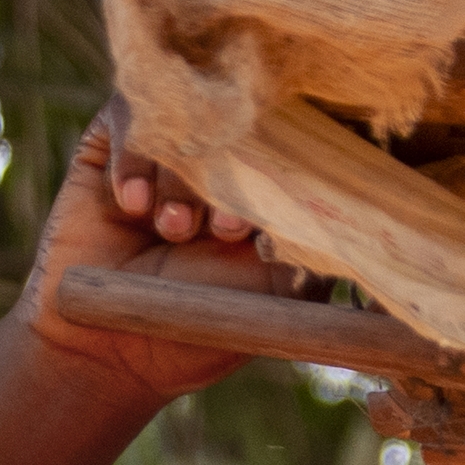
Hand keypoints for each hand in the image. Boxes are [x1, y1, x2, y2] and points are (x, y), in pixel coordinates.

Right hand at [17, 106, 300, 406]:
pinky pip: (130, 114)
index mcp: (267, 186)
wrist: (108, 350)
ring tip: (171, 231)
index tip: (253, 231)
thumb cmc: (199, 327)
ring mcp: (167, 146)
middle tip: (219, 232)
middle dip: (232, 175)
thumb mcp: (280, 290)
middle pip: (241, 121)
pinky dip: (135, 160)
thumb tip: (356, 199)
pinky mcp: (113, 141)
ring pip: (186, 119)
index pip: (291, 138)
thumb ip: (320, 244)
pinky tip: (132, 206)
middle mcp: (220, 158)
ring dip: (182, 178)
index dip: (280, 170)